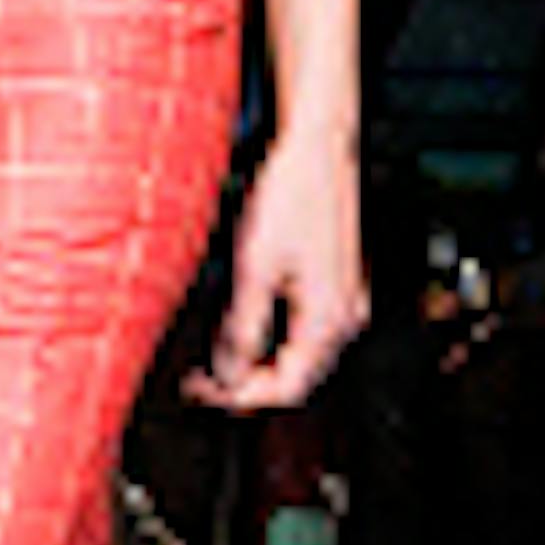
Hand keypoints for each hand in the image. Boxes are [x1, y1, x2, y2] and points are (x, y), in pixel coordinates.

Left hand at [184, 124, 368, 416]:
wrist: (318, 147)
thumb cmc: (291, 196)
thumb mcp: (254, 267)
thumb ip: (241, 329)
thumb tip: (226, 375)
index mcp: (329, 320)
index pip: (286, 388)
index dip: (239, 397)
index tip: (200, 389)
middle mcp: (345, 317)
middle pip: (296, 376)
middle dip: (246, 383)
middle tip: (199, 378)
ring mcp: (345, 300)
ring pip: (299, 354)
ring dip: (257, 362)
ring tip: (214, 357)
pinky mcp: (336, 282)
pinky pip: (304, 328)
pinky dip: (271, 337)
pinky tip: (243, 326)